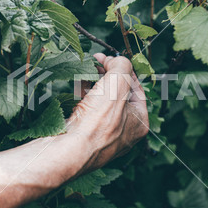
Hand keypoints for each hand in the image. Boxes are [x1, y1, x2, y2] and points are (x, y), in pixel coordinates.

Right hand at [67, 54, 149, 170]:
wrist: (68, 151)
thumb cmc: (97, 121)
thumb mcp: (116, 83)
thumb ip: (121, 66)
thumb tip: (114, 60)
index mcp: (139, 122)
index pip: (136, 88)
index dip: (123, 69)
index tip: (109, 57)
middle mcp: (125, 131)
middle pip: (118, 95)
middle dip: (107, 76)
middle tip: (95, 62)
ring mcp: (104, 135)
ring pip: (102, 103)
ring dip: (94, 85)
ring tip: (85, 70)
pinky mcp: (86, 136)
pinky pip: (88, 113)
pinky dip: (84, 98)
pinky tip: (77, 86)